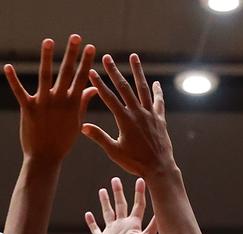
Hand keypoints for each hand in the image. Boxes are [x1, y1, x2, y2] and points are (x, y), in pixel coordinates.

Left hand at [5, 34, 95, 164]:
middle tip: (76, 37)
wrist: (45, 158)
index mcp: (72, 104)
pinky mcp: (28, 109)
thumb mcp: (76, 123)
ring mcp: (43, 104)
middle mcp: (58, 101)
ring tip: (49, 41)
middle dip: (72, 54)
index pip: (81, 79)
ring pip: (45, 76)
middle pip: (66, 73)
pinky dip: (13, 79)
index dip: (86, 62)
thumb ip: (83, 103)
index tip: (91, 47)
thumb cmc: (62, 142)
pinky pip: (19, 91)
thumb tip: (92, 88)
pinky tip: (7, 66)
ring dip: (47, 58)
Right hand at [82, 53, 173, 178]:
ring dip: (137, 72)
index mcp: (124, 120)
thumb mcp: (114, 151)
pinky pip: (158, 101)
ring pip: (143, 88)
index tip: (92, 72)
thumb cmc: (134, 162)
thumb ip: (99, 137)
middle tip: (108, 58)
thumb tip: (83, 126)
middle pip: (124, 88)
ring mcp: (150, 114)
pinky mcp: (160, 119)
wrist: (158, 168)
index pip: (109, 98)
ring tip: (133, 57)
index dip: (99, 84)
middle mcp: (138, 113)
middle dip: (114, 72)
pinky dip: (157, 91)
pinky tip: (155, 83)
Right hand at [85, 177, 157, 233]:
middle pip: (121, 205)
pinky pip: (95, 229)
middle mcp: (123, 227)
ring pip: (107, 213)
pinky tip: (88, 214)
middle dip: (118, 192)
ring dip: (105, 202)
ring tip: (102, 190)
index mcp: (134, 225)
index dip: (139, 192)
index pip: (138, 205)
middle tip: (115, 179)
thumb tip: (165, 209)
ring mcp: (111, 233)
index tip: (140, 179)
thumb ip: (154, 224)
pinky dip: (91, 222)